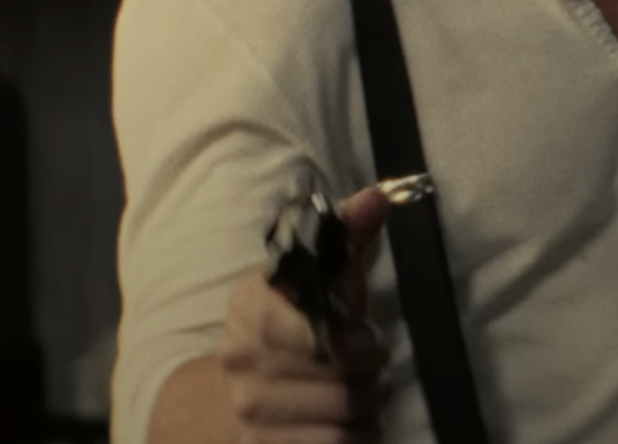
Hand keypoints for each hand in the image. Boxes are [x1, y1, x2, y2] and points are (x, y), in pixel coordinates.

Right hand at [219, 187, 394, 443]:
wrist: (239, 395)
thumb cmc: (297, 326)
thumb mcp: (321, 277)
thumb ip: (347, 234)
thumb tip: (377, 198)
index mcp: (252, 307)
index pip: (319, 327)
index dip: (358, 337)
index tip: (364, 334)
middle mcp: (242, 361)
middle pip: (344, 377)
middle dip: (373, 371)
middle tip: (369, 364)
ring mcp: (250, 412)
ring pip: (347, 416)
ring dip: (370, 405)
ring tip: (362, 390)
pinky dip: (361, 435)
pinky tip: (352, 421)